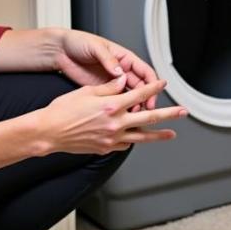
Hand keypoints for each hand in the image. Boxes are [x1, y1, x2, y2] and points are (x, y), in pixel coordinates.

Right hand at [37, 75, 186, 155]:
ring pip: (142, 137)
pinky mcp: (106, 148)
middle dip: (169, 114)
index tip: (162, 83)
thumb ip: (109, 87)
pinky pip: (125, 144)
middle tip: (182, 112)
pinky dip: (133, 140)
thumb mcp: (86, 91)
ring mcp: (112, 138)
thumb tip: (123, 81)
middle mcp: (115, 123)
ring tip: (171, 134)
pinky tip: (137, 138)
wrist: (48, 132)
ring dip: (159, 135)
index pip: (139, 94)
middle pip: (149, 118)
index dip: (153, 88)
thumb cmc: (62, 111)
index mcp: (111, 106)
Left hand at [57, 31, 158, 109]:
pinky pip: (115, 99)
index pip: (145, 71)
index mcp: (124, 57)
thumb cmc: (78, 42)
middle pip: (140, 86)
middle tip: (143, 108)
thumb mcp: (96, 47)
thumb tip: (120, 72)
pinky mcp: (101, 90)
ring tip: (131, 112)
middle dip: (144, 98)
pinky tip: (120, 112)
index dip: (151, 83)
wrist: (60, 51)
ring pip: (129, 95)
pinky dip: (120, 107)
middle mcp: (120, 70)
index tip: (152, 93)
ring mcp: (111, 81)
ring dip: (133, 104)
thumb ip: (109, 60)